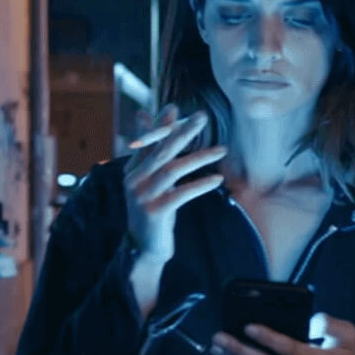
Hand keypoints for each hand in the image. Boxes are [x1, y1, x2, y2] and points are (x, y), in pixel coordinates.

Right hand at [124, 106, 225, 262]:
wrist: (144, 247)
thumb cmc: (152, 210)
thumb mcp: (150, 182)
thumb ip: (152, 154)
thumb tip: (145, 120)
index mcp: (132, 170)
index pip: (148, 141)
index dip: (160, 124)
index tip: (175, 107)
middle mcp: (134, 180)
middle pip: (161, 150)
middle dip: (182, 132)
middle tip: (202, 117)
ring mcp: (143, 196)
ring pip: (172, 170)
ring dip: (199, 158)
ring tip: (221, 150)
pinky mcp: (155, 212)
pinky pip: (181, 194)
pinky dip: (200, 185)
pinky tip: (217, 180)